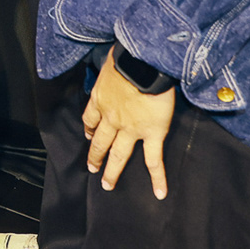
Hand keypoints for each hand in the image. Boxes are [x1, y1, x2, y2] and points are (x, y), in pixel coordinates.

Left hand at [84, 48, 175, 198]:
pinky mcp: (152, 134)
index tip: (90, 135)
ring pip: (119, 154)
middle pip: (101, 141)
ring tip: (108, 185)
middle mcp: (112, 118)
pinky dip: (157, 178)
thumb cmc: (128, 56)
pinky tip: (159, 192)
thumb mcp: (111, 60)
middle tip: (91, 168)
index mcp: (101, 99)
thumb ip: (112, 66)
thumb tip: (116, 58)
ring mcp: (131, 129)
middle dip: (95, 155)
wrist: (143, 64)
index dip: (90, 128)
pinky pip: (153, 160)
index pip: (90, 118)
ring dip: (112, 171)